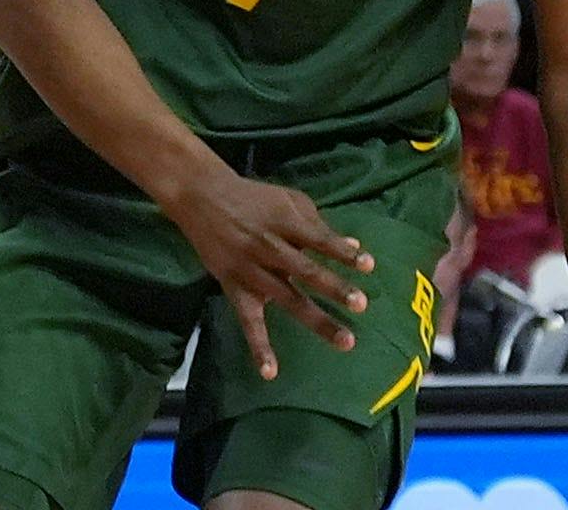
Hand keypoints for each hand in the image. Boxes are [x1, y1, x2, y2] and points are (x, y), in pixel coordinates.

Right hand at [159, 164, 372, 380]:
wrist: (199, 195)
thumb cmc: (252, 198)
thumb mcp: (287, 199)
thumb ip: (318, 222)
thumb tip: (354, 244)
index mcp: (284, 223)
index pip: (318, 239)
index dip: (342, 252)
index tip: (368, 264)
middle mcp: (268, 248)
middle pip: (304, 270)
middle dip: (332, 287)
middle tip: (361, 304)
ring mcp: (251, 270)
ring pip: (286, 298)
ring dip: (316, 319)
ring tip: (346, 341)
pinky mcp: (234, 287)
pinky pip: (248, 321)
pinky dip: (258, 346)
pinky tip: (270, 372)